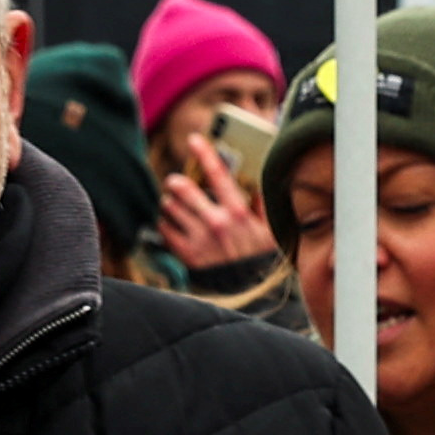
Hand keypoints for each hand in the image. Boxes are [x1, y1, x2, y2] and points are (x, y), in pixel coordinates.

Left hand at [157, 139, 276, 274]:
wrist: (252, 295)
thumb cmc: (262, 261)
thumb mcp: (270, 231)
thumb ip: (261, 206)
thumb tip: (255, 186)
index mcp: (238, 212)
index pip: (218, 174)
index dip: (204, 152)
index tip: (194, 140)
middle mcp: (216, 223)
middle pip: (183, 189)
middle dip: (177, 182)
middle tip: (176, 183)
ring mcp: (200, 239)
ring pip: (170, 208)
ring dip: (170, 204)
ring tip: (175, 206)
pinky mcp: (187, 255)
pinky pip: (164, 230)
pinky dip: (165, 224)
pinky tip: (173, 225)